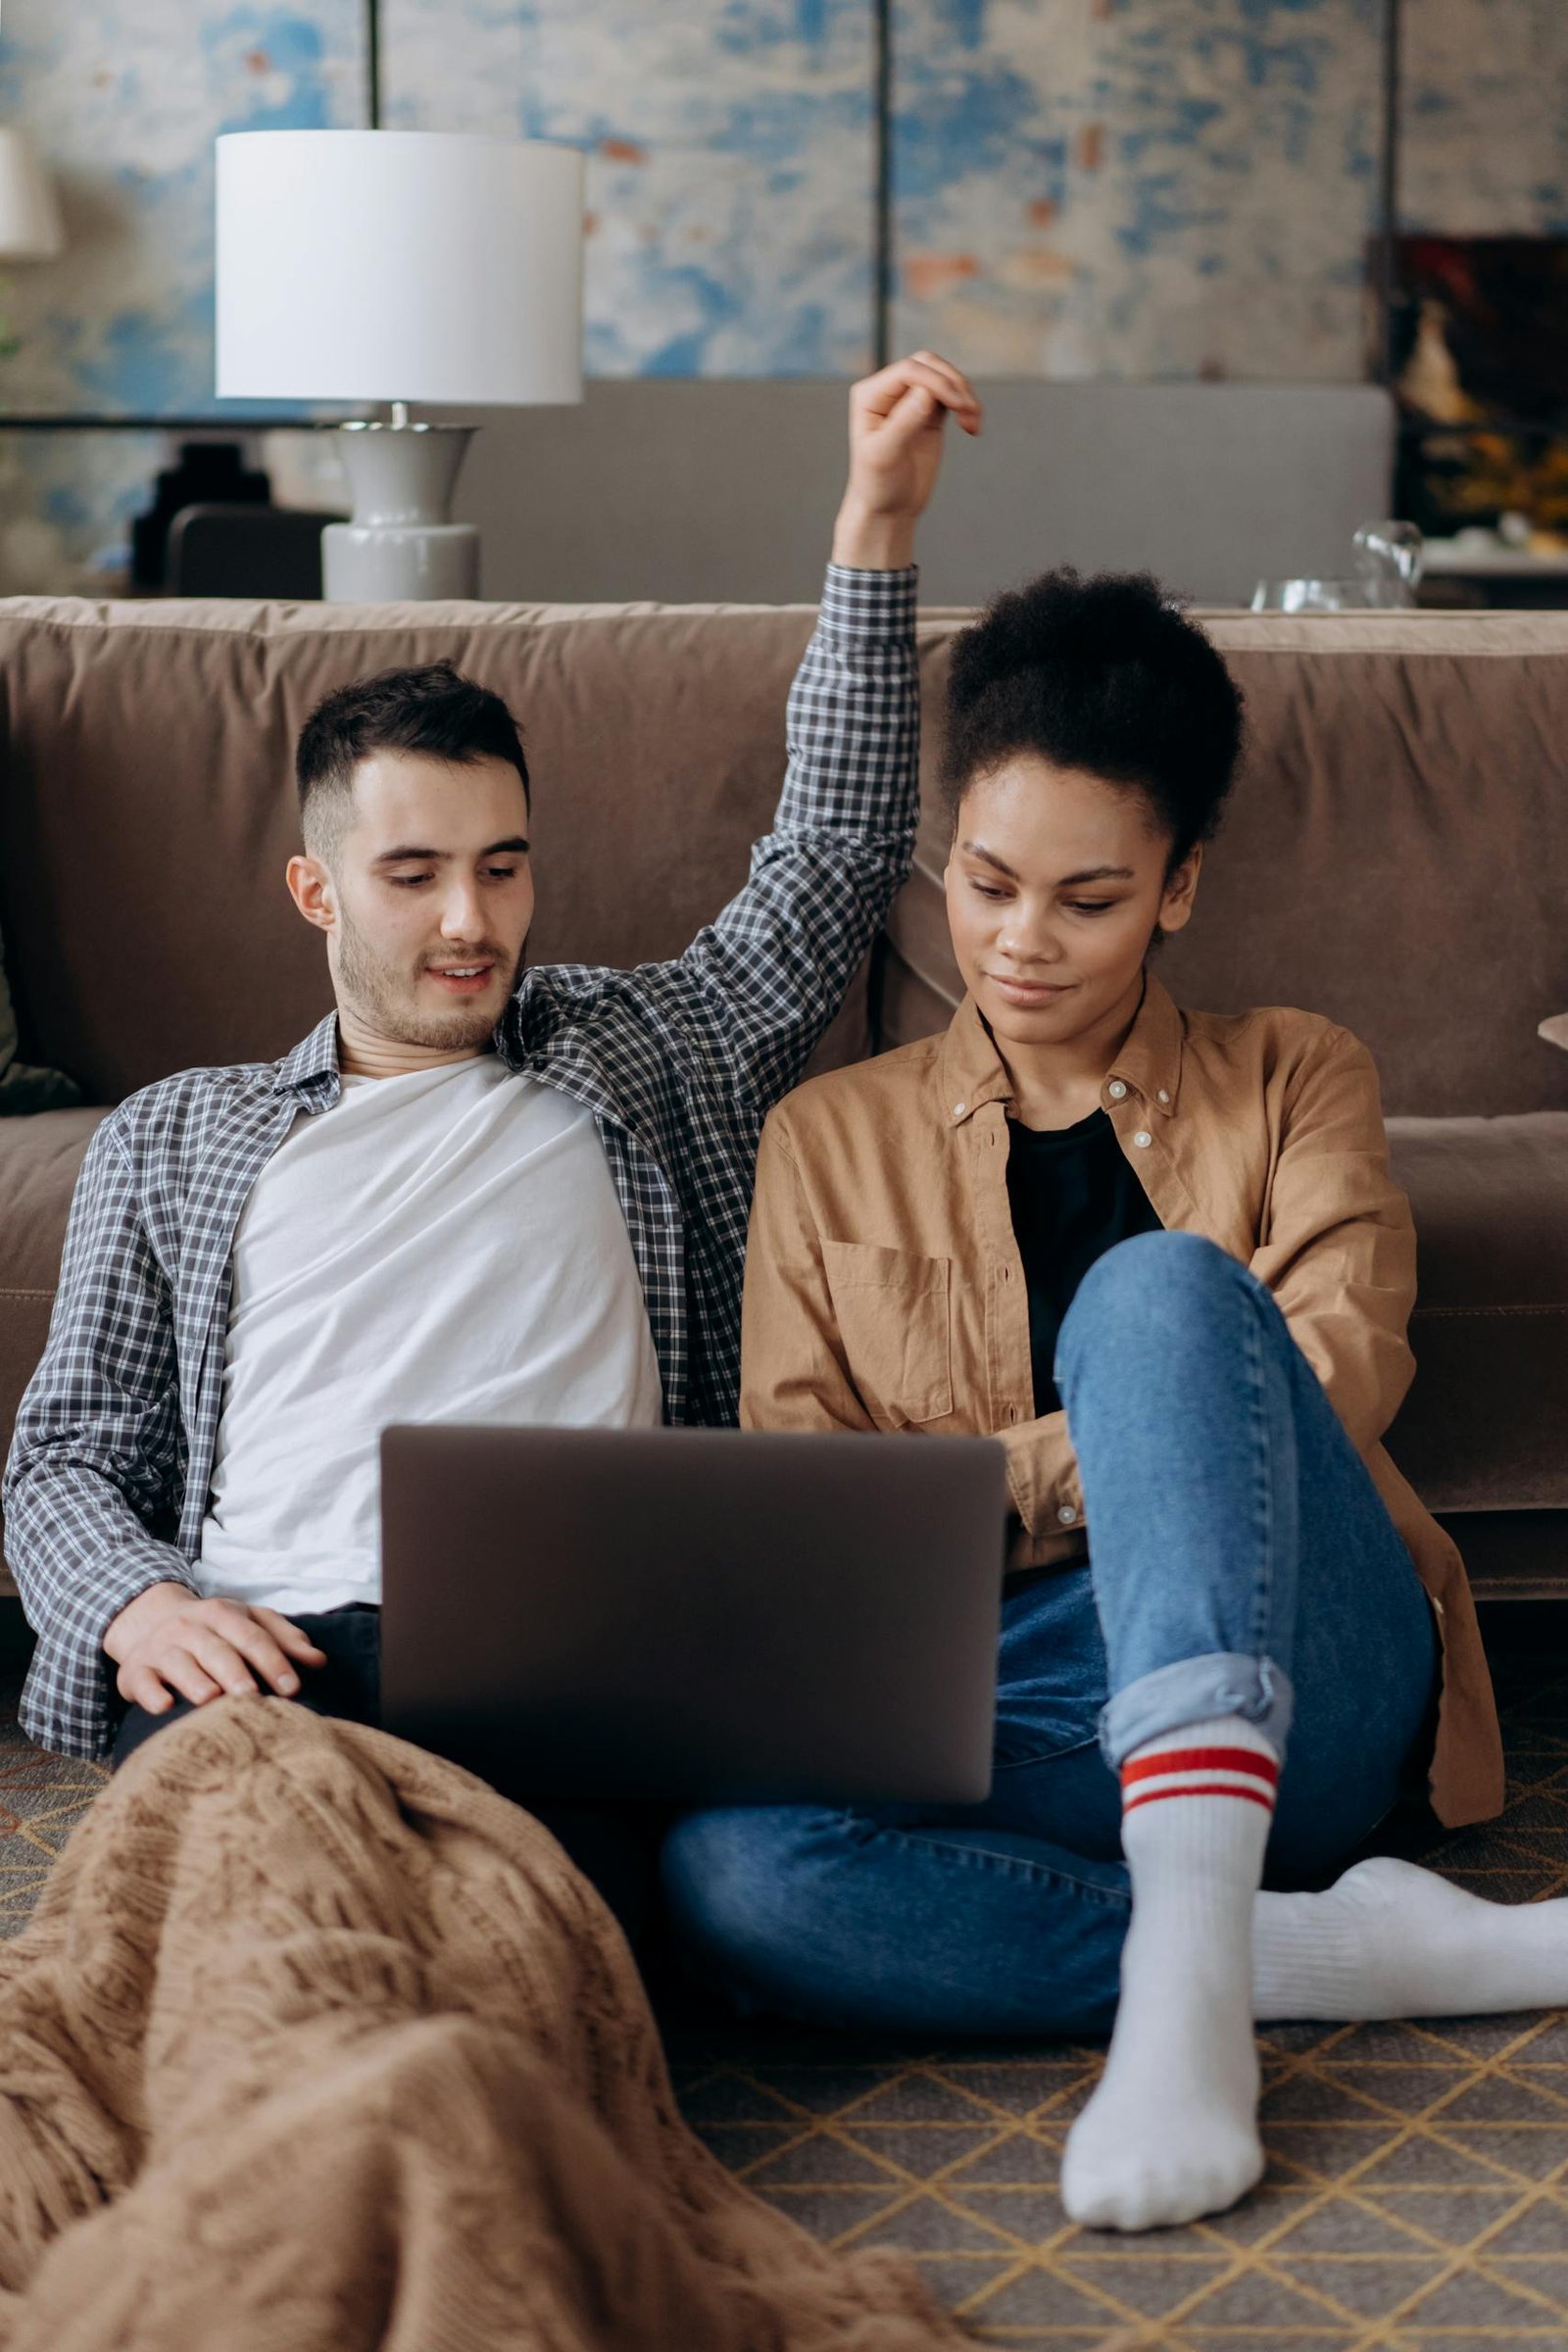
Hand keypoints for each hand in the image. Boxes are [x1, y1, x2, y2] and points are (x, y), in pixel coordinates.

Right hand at [103, 1582, 328, 1714]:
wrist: (149, 1620)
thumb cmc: (213, 1629)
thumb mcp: (248, 1621)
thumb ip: (284, 1638)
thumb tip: (319, 1661)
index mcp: (222, 1613)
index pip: (252, 1636)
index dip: (273, 1661)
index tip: (293, 1688)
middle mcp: (190, 1627)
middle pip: (216, 1650)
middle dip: (236, 1673)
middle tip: (253, 1697)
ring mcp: (161, 1648)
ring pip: (179, 1663)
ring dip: (196, 1682)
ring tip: (212, 1700)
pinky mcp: (135, 1670)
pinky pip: (142, 1681)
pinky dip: (151, 1694)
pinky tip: (164, 1707)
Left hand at [832, 351, 982, 570]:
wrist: (888, 508)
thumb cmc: (878, 485)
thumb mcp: (885, 456)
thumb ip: (903, 422)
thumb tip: (925, 392)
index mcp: (870, 395)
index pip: (908, 371)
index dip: (936, 381)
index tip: (958, 404)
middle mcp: (888, 391)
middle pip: (928, 365)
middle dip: (953, 383)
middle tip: (968, 410)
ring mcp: (910, 399)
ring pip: (943, 376)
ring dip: (964, 393)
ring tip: (974, 422)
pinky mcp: (928, 412)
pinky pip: (952, 395)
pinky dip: (966, 405)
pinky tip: (972, 426)